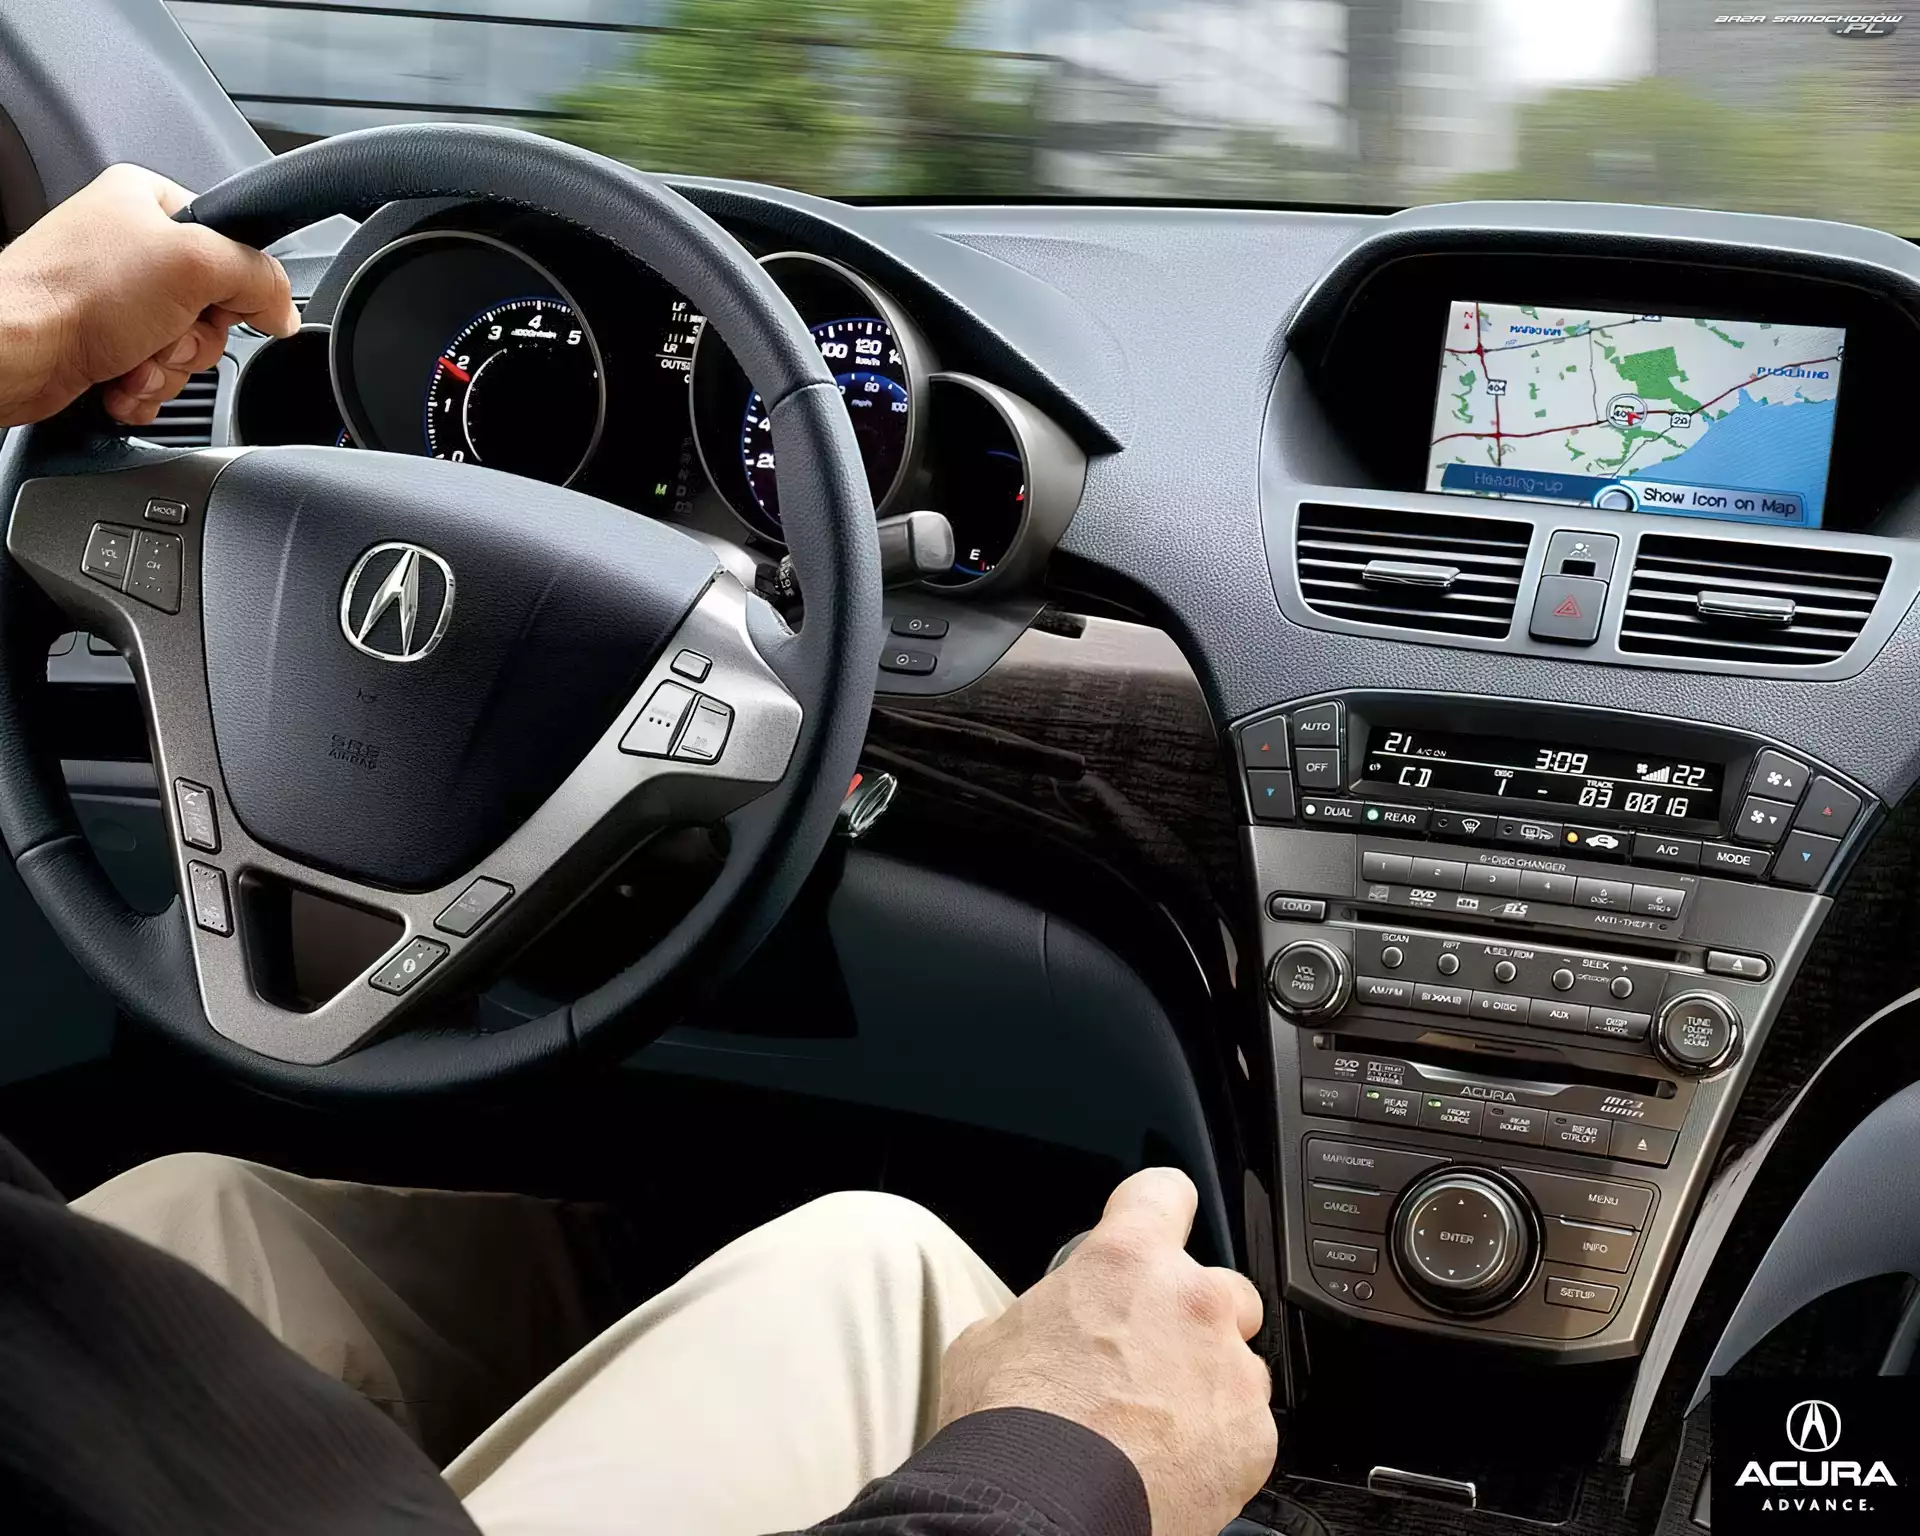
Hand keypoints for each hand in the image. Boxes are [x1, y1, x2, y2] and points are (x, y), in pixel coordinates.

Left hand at [0, 163, 296, 428]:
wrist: (13, 350)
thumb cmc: (72, 295)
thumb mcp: (195, 264)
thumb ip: (260, 278)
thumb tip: (282, 311)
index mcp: (147, 202)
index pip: (231, 244)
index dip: (234, 285)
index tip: (218, 303)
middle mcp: (129, 246)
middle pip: (213, 307)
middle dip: (192, 338)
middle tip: (162, 333)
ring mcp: (113, 298)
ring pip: (186, 347)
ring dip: (167, 369)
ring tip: (131, 359)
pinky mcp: (100, 342)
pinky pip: (155, 375)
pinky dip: (144, 388)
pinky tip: (119, 380)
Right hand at [939, 1168, 1275, 1535]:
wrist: (1040, 1510)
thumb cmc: (1010, 1427)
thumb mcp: (993, 1336)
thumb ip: (1044, 1310)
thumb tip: (1048, 1325)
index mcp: (1126, 1260)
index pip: (1166, 1190)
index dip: (1157, 1209)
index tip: (1155, 1226)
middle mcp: (1192, 1301)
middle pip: (1219, 1285)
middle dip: (1190, 1316)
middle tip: (1145, 1360)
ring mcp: (1230, 1370)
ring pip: (1237, 1361)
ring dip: (1206, 1382)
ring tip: (1153, 1427)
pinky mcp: (1254, 1438)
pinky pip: (1247, 1426)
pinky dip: (1217, 1442)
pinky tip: (1170, 1464)